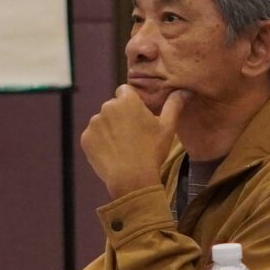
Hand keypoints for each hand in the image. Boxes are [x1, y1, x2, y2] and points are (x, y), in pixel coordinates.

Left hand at [81, 84, 189, 199]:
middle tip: (134, 134)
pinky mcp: (85, 139)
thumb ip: (174, 105)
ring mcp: (94, 123)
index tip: (139, 115)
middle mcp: (107, 107)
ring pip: (103, 121)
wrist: (131, 178)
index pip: (125, 90)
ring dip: (110, 129)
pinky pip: (94, 136)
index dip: (132, 101)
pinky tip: (113, 153)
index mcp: (127, 101)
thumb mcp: (168, 127)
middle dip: (121, 115)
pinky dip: (101, 142)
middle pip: (113, 106)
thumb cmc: (152, 150)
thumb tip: (184, 90)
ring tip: (123, 146)